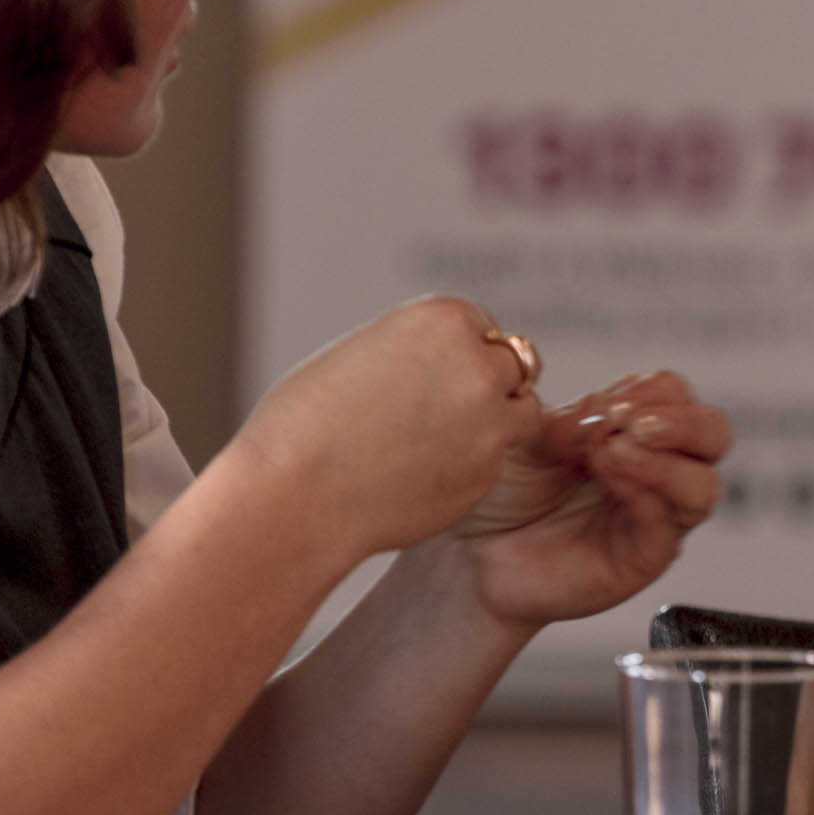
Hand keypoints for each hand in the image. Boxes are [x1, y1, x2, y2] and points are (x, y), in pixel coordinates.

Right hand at [236, 295, 546, 558]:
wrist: (292, 494)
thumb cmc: (304, 423)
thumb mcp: (363, 353)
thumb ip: (417, 351)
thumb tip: (447, 367)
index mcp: (443, 320)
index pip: (482, 327)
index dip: (461, 353)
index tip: (431, 376)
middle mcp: (478, 365)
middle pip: (514, 366)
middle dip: (488, 386)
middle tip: (443, 413)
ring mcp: (489, 424)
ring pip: (521, 416)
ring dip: (494, 426)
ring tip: (436, 444)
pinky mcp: (486, 476)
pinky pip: (493, 465)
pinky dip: (469, 470)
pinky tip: (419, 477)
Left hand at [446, 369, 731, 630]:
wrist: (472, 552)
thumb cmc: (504, 490)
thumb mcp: (530, 436)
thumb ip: (574, 421)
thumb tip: (607, 415)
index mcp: (633, 431)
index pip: (676, 396)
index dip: (650, 393)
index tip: (606, 404)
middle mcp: (657, 470)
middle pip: (712, 434)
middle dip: (683, 422)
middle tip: (633, 423)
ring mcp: (655, 515)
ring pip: (704, 485)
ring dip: (664, 461)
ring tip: (611, 452)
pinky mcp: (643, 559)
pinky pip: (667, 527)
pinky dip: (645, 494)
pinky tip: (609, 477)